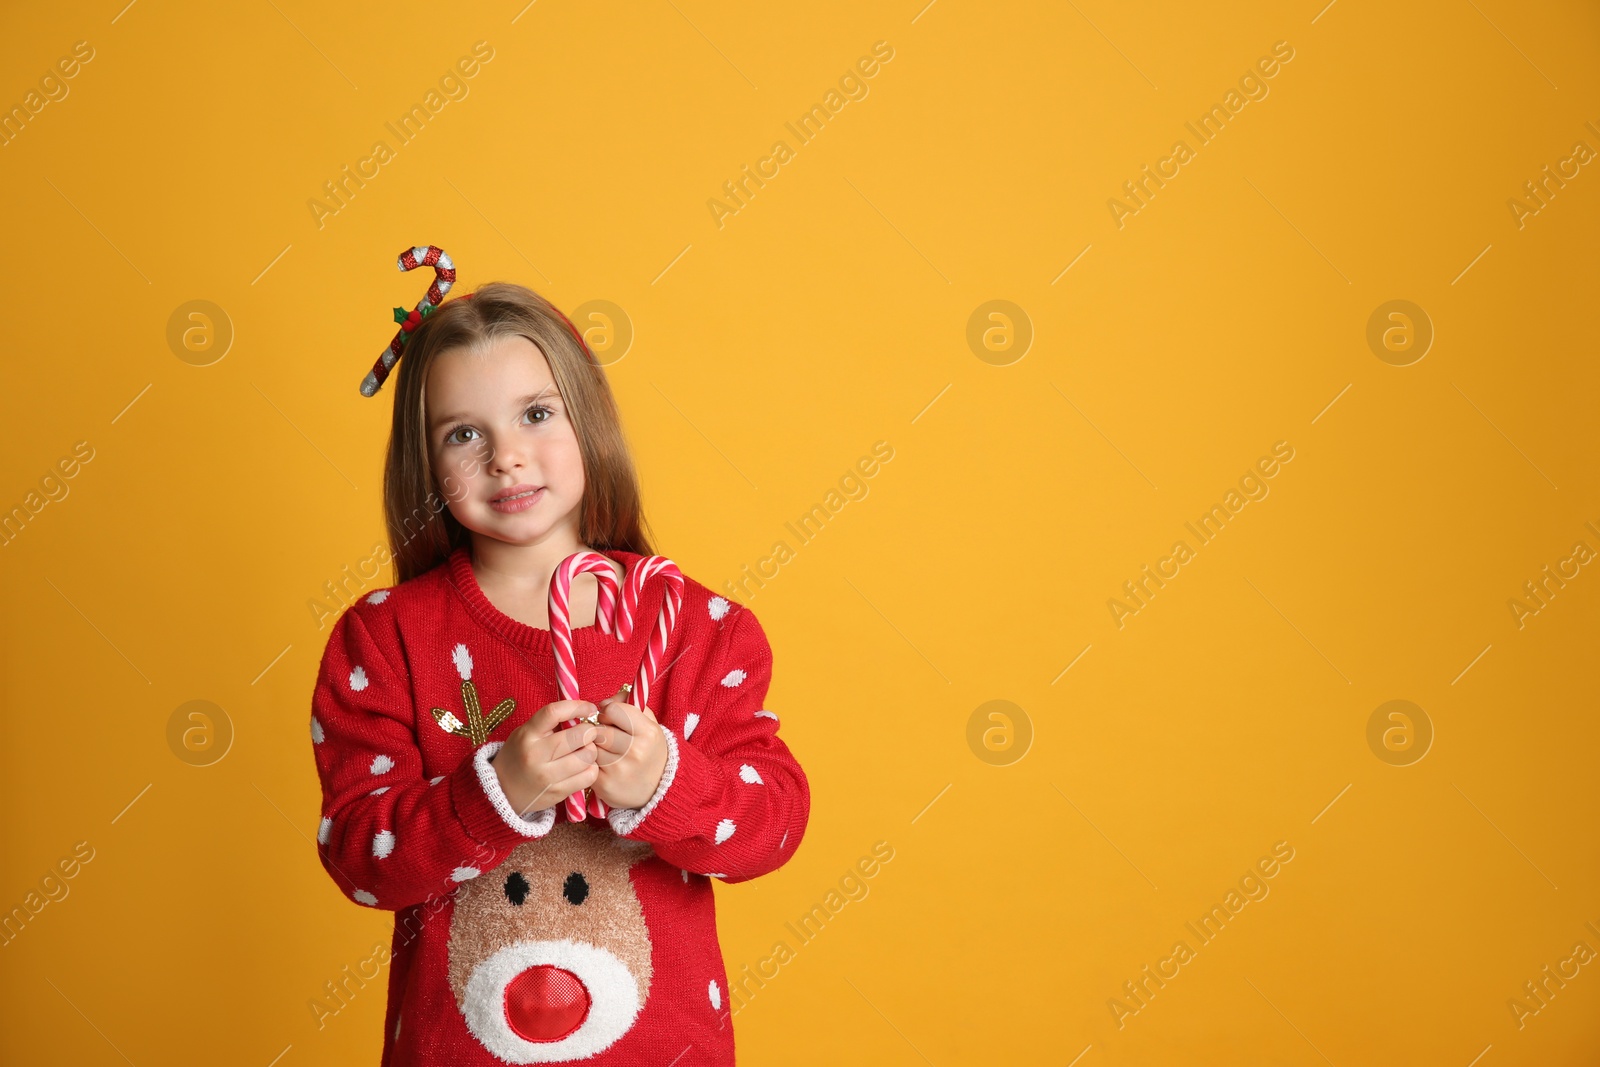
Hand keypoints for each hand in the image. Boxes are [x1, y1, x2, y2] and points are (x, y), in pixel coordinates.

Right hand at [490, 700, 601, 817]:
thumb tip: (582, 713)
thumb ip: (549, 724)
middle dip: (590, 731)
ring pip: (587, 756)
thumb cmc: (519, 756)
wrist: (503, 791)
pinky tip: (583, 767)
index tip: (589, 708)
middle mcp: (536, 755)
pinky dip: (591, 769)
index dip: (577, 707)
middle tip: (589, 733)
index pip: (554, 713)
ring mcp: (547, 776)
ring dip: (592, 751)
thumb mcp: (525, 734)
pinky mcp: (557, 792)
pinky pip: (588, 776)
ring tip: (585, 751)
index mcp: (527, 735)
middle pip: (577, 736)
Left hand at [590, 686, 668, 809]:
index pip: (613, 710)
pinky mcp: (604, 785)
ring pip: (590, 746)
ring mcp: (619, 770)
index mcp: (648, 733)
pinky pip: (585, 764)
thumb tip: (603, 701)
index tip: (611, 719)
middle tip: (606, 735)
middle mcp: (635, 752)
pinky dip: (590, 762)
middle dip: (598, 729)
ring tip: (605, 750)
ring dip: (593, 746)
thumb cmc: (649, 750)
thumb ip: (628, 703)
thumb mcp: (649, 723)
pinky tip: (603, 765)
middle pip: (598, 729)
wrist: (657, 789)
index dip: (608, 712)